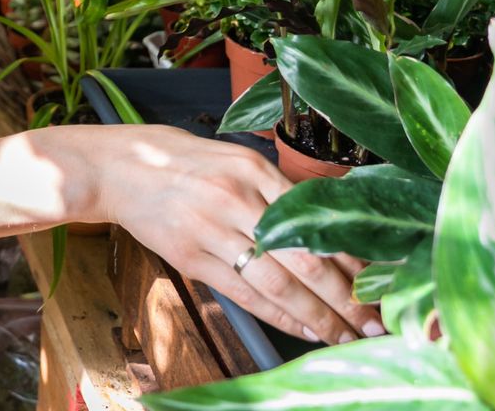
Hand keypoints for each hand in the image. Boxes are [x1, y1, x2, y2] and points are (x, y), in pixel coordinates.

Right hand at [88, 125, 383, 345]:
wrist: (115, 166)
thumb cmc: (177, 159)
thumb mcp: (231, 158)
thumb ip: (272, 190)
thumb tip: (323, 232)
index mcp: (252, 167)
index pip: (316, 220)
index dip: (352, 258)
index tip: (379, 284)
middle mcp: (235, 195)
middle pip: (304, 255)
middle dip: (346, 296)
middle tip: (374, 324)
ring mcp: (210, 227)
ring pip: (277, 281)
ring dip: (317, 315)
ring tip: (345, 336)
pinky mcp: (189, 255)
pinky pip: (242, 293)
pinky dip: (277, 315)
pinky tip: (302, 329)